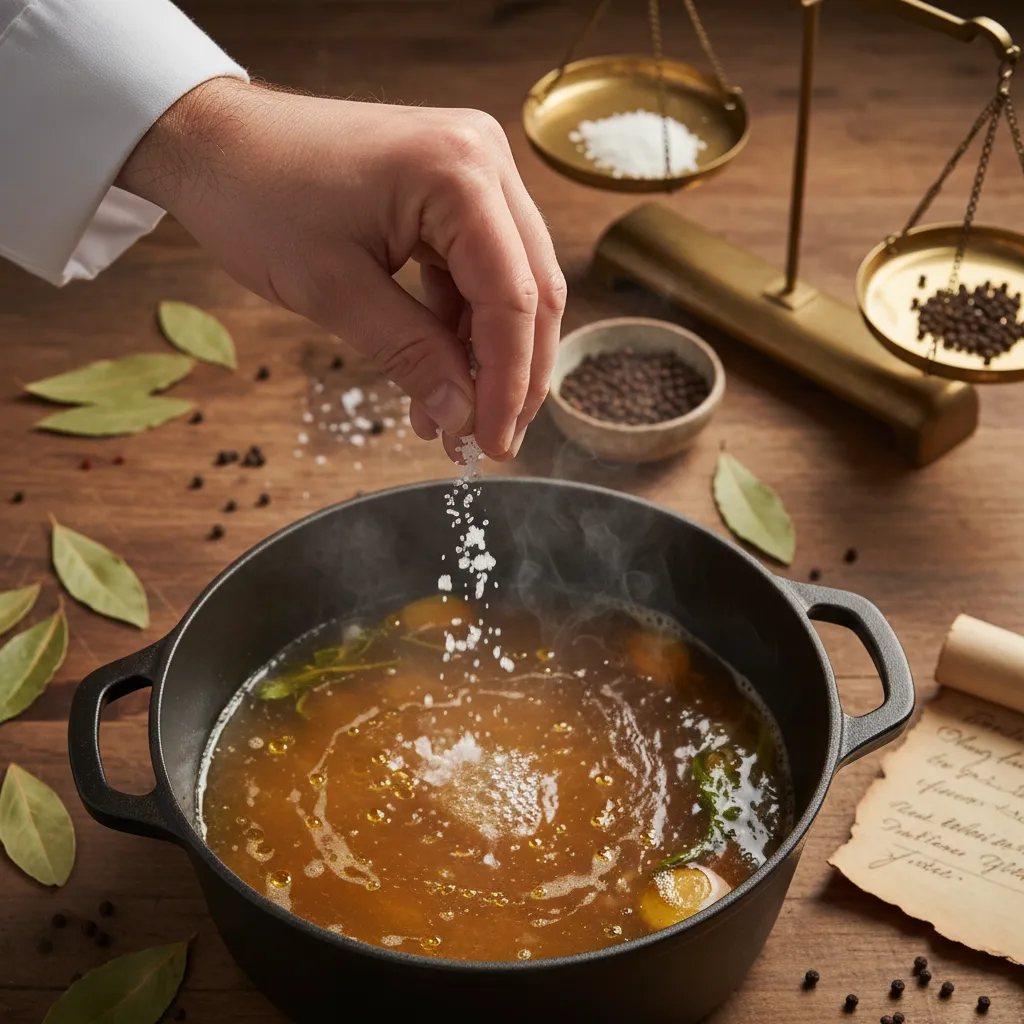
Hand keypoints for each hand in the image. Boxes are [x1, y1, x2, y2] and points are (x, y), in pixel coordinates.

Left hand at [116, 77, 565, 460]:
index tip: (492, 444)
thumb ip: (411, 355)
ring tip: (452, 421)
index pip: (513, 298)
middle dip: (513, 374)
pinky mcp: (452, 189)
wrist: (211, 140)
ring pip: (510, 284)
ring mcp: (472, 170)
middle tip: (489, 441)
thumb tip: (464, 419)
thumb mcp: (333, 290)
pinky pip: (476, 270)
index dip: (508, 382)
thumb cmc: (255, 196)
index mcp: (460, 173)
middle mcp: (484, 160)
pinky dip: (460, 326)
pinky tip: (438, 377)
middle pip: (531, 289)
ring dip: (486, 356)